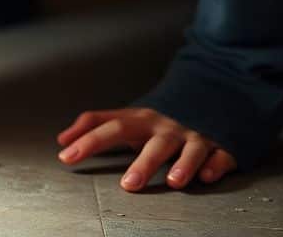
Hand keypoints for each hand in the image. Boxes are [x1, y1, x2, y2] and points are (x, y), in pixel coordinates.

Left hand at [56, 107, 237, 190]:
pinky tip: (207, 175)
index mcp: (142, 121)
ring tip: (174, 181)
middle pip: (155, 144)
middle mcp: (168, 129)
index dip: (89, 141)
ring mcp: (196, 137)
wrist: (205, 98)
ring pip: (191, 150)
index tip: (67, 156)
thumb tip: (62, 139)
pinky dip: (215, 165)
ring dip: (183, 164)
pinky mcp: (221, 146)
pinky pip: (221, 156)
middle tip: (128, 185)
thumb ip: (93, 125)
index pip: (112, 128)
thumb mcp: (125, 118)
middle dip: (143, 164)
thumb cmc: (157, 119)